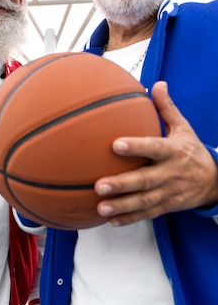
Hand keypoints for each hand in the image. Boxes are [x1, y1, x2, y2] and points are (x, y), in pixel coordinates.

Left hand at [94, 81, 217, 225]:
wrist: (214, 181)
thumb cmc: (191, 150)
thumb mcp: (184, 128)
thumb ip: (167, 108)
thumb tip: (156, 84)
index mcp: (173, 151)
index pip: (154, 148)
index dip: (136, 146)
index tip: (115, 144)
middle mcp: (171, 174)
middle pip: (145, 180)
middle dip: (122, 184)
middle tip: (99, 185)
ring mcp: (169, 193)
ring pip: (144, 201)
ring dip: (122, 206)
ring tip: (100, 208)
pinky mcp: (167, 207)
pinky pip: (147, 214)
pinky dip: (130, 218)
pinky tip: (111, 220)